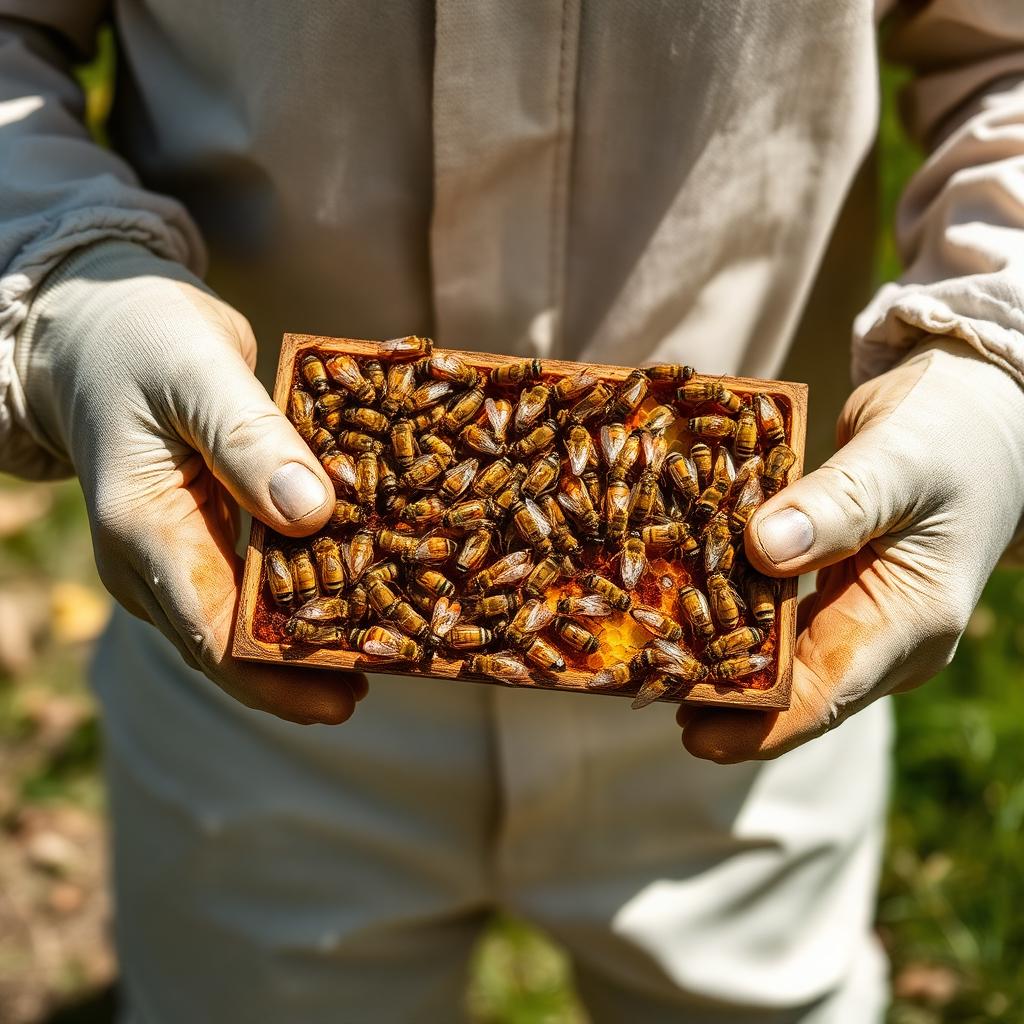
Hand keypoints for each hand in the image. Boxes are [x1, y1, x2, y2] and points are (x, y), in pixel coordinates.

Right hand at [18, 241, 365, 723]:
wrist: (99, 331)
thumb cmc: (144, 341)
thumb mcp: (198, 373)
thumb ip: (250, 441)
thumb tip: (314, 514)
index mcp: (143, 530)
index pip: (210, 630)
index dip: (278, 674)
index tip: (345, 691)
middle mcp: (151, 560)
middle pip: (229, 643)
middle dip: (304, 669)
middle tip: (383, 672)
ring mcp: (172, 555)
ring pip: (240, 620)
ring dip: (306, 639)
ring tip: (381, 645)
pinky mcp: (198, 539)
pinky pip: (248, 582)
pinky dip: (299, 593)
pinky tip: (351, 594)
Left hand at [678, 339, 1023, 762]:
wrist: (977, 412)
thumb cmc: (950, 432)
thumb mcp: (898, 463)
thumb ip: (834, 507)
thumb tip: (761, 549)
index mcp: (910, 623)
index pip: (824, 696)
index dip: (755, 723)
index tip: (691, 734)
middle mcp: (881, 635)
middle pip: (790, 686)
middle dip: (718, 692)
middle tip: (642, 684)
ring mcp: (858, 616)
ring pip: (778, 654)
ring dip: (715, 653)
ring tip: (646, 654)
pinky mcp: (835, 590)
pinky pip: (776, 615)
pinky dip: (729, 609)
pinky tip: (680, 604)